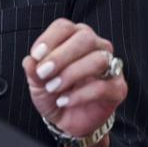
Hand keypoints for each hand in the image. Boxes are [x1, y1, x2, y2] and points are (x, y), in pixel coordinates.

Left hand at [22, 19, 126, 139]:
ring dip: (71, 73)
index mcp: (73, 38)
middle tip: (43, 72)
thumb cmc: (53, 93)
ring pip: (98, 59)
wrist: (66, 120)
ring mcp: (110, 67)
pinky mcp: (118, 88)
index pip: (64, 27)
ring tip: (53, 88)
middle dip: (61, 56)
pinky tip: (64, 101)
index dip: (49, 39)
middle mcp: (95, 47)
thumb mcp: (37, 83)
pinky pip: (104, 86)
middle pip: (85, 38)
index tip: (36, 56)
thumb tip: (29, 60)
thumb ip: (33, 70)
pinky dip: (81, 94)